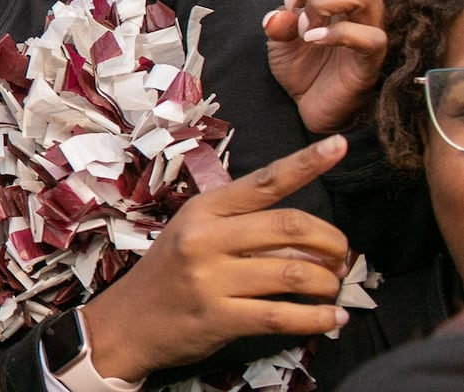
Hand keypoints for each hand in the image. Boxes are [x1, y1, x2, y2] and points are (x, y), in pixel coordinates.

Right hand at [79, 136, 351, 380]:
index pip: (264, 182)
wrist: (127, 322)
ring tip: (333, 287)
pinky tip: (333, 317)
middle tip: (342, 256)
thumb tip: (310, 236)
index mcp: (204, 210)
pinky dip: (318, 318)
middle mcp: (206, 238)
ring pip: (293, 273)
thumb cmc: (169, 273)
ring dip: (328, 282)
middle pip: (288, 227)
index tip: (339, 145)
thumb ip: (243, 227)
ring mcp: (211, 279)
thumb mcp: (194, 235)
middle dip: (331, 242)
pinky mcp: (219, 317)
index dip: (305, 163)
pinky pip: (282, 316)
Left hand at [266, 0, 388, 133]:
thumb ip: (278, 14)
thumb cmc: (299, 60)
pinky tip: (313, 40)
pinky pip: (364, 33)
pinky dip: (332, 32)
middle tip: (293, 4)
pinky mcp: (372, 55)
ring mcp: (371, 25)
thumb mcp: (277, 30)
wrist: (305, 103)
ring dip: (321, 5)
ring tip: (304, 27)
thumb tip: (281, 15)